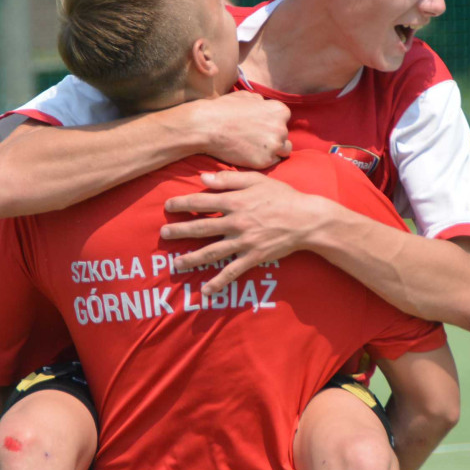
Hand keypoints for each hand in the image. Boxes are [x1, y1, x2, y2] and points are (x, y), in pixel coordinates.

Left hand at [161, 171, 323, 293]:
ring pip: (212, 252)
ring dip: (192, 259)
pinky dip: (218, 282)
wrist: (306, 219)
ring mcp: (243, 242)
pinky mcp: (253, 257)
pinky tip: (206, 291)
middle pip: (201, 227)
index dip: (183, 203)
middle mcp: (235, 222)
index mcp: (235, 201)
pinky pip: (232, 272)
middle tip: (163, 234)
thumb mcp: (256, 180)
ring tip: (176, 264)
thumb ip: (228, 179)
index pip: (202, 202)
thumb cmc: (282, 196)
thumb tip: (203, 179)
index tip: (168, 206)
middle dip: (179, 231)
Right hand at [190, 92, 291, 168]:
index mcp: (280, 111)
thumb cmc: (224, 109)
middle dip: (272, 137)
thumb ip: (261, 101)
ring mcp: (274, 145)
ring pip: (283, 150)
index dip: (271, 123)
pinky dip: (263, 160)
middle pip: (284, 135)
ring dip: (273, 150)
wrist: (207, 126)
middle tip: (255, 138)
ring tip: (255, 148)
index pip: (284, 119)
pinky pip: (272, 162)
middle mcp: (281, 128)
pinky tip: (250, 154)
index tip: (260, 126)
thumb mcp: (246, 96)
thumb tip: (264, 104)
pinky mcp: (265, 161)